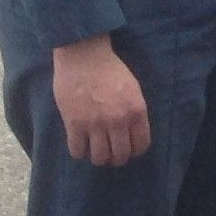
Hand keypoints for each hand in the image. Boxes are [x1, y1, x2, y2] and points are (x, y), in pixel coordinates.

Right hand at [53, 37, 150, 166]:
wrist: (84, 56)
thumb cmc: (110, 69)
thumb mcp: (133, 89)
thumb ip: (134, 111)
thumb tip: (132, 131)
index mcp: (136, 111)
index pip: (141, 144)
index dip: (135, 151)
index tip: (129, 149)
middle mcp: (118, 121)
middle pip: (120, 155)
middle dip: (117, 158)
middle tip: (111, 154)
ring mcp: (95, 124)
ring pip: (99, 157)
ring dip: (98, 158)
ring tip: (96, 152)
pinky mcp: (74, 124)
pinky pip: (77, 150)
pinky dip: (79, 152)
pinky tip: (80, 145)